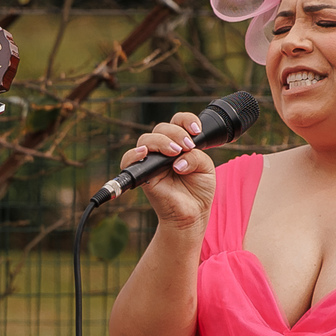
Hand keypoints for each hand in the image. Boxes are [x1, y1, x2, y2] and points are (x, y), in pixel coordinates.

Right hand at [120, 112, 216, 234]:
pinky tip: (145, 153)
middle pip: (161, 128)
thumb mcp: (206, 168)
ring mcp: (151, 162)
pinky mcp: (143, 176)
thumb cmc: (198, 191)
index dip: (186, 120)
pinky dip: (133, 154)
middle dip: (176, 133)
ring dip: (161, 141)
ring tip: (176, 152)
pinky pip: (128, 160)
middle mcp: (163, 150)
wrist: (192, 214)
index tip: (197, 130)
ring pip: (146, 139)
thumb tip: (178, 159)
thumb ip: (196, 157)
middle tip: (187, 147)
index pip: (177, 121)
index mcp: (179, 144)